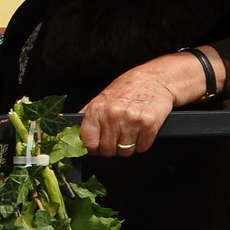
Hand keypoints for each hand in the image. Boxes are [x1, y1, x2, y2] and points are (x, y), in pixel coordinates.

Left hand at [79, 52, 209, 155]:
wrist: (157, 78)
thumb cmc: (130, 87)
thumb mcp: (104, 96)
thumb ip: (89, 114)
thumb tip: (72, 130)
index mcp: (97, 109)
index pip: (88, 142)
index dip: (94, 148)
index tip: (99, 146)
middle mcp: (113, 115)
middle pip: (107, 150)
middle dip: (113, 148)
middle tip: (119, 138)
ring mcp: (131, 121)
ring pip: (125, 151)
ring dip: (129, 146)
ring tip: (132, 133)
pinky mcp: (149, 125)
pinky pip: (142, 147)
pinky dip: (143, 143)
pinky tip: (143, 131)